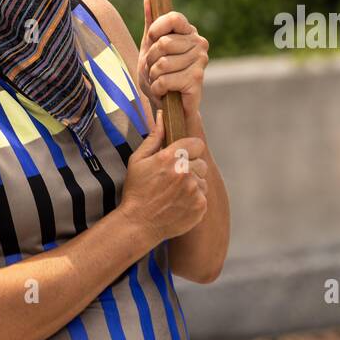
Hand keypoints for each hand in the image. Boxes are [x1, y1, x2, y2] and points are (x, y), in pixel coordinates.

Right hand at [119, 113, 207, 246]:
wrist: (139, 223)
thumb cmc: (136, 190)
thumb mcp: (138, 160)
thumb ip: (154, 137)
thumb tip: (162, 115)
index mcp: (172, 157)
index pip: (197, 144)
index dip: (190, 149)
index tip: (182, 156)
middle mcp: (186, 173)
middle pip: (202, 162)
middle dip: (191, 167)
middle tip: (175, 177)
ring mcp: (195, 191)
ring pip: (203, 180)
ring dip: (193, 184)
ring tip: (175, 192)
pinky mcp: (200, 207)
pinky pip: (203, 197)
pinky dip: (194, 200)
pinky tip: (178, 203)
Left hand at [138, 0, 208, 116]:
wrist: (168, 104)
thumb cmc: (159, 72)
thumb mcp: (150, 45)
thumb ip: (151, 21)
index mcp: (188, 31)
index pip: (173, 18)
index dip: (156, 28)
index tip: (151, 39)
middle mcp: (199, 43)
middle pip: (163, 43)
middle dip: (151, 59)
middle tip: (154, 68)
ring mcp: (200, 61)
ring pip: (162, 63)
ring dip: (153, 76)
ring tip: (159, 80)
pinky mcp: (197, 79)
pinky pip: (165, 80)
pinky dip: (157, 88)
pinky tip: (164, 92)